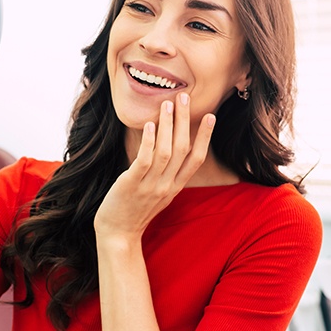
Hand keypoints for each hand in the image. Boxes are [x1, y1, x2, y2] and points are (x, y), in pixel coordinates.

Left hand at [94, 93, 214, 239]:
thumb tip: (169, 148)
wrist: (118, 234)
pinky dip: (149, 141)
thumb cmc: (135, 210)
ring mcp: (150, 185)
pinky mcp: (132, 184)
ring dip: (168, 125)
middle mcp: (167, 185)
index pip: (197, 159)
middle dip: (185, 121)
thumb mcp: (158, 193)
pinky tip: (149, 125)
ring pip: (165, 151)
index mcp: (175, 186)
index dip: (205, 137)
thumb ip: (166, 174)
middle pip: (183, 148)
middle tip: (184, 97)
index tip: (211, 116)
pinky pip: (144, 160)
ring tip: (167, 104)